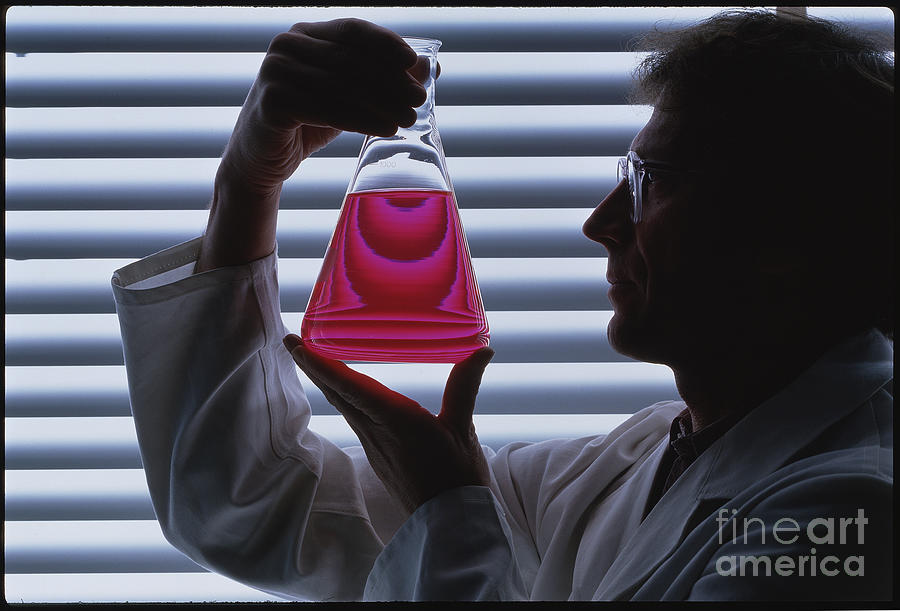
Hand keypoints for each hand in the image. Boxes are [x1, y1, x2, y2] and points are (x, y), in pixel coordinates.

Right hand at [198, 18, 428, 271]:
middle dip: (390, 81)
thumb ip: (381, 79)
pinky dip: (362, 119)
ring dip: (381, 103)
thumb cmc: (306, 122)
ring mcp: (275, 73)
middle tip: (418, 100)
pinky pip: (328, 110)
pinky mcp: (274, 103)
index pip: (352, 30)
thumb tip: (431, 67)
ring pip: (343, 86)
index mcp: (304, 35)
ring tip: (408, 119)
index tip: (414, 63)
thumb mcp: (346, 96)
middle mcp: (286, 46)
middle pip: (351, 59)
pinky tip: (386, 128)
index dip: (386, 43)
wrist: (260, 158)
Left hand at [283, 335, 493, 514]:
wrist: (449, 523)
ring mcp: (373, 445)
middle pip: (337, 393)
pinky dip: (343, 397)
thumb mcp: (462, 428)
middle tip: (290, 341)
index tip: (297, 345)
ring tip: (312, 357)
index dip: (322, 364)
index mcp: (395, 420)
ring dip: (325, 380)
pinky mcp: (378, 454)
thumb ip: (465, 386)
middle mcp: (376, 431)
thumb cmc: (458, 477)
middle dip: (312, 366)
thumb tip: (482, 350)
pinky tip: (345, 390)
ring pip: (342, 406)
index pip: (350, 386)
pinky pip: (354, 418)